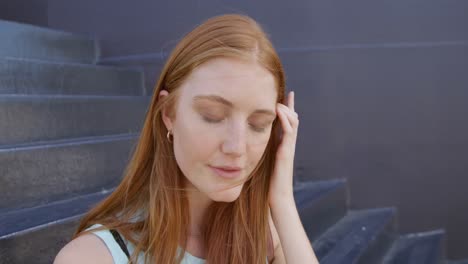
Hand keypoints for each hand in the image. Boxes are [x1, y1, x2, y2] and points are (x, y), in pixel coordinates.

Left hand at [269, 91, 298, 205]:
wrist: (276, 197)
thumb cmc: (268, 183)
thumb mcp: (262, 161)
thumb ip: (259, 151)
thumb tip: (247, 144)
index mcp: (281, 145)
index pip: (286, 123)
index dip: (287, 110)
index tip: (286, 96)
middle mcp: (288, 145)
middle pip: (293, 120)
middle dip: (290, 106)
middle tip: (288, 94)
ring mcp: (289, 148)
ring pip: (293, 123)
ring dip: (287, 111)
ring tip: (281, 101)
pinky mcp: (286, 152)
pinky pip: (288, 133)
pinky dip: (285, 121)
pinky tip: (279, 113)